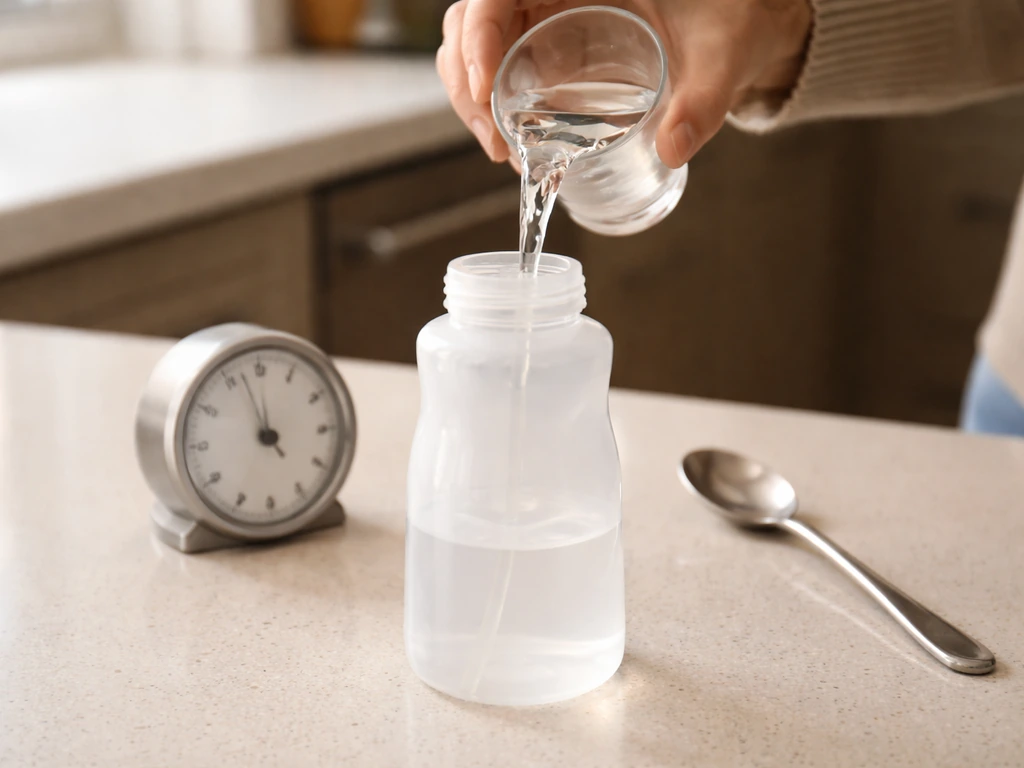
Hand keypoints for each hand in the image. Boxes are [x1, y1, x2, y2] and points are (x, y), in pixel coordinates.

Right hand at [437, 0, 811, 167]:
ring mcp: (543, 18)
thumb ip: (705, 99)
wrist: (737, 26)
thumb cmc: (730, 20)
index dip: (478, 32)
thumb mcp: (723, 54)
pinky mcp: (547, 48)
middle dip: (468, 81)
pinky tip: (514, 146)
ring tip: (502, 151)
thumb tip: (673, 148)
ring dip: (472, 100)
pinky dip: (491, 108)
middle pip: (471, 22)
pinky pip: (497, 69)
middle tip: (497, 142)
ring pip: (473, 46)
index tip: (488, 86)